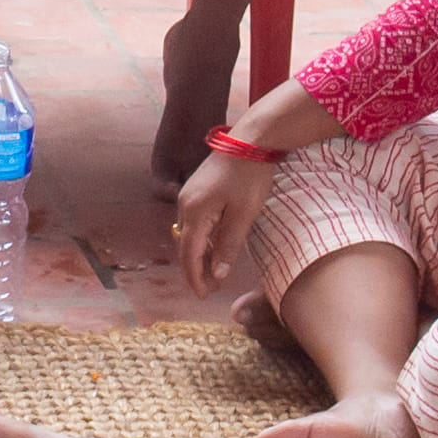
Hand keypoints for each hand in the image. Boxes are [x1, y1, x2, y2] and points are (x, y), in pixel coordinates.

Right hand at [173, 147, 280, 292]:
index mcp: (194, 212)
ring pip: (191, 235)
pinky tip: (217, 247)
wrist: (252, 140)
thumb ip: (229, 245)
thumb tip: (217, 274)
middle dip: (197, 269)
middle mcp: (185, 204)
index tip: (203, 297)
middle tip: (212, 289)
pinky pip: (196, 222)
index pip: (190, 254)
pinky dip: (204, 239)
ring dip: (201, 255)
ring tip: (217, 272)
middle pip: (186, 246)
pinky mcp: (198, 190)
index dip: (195, 278)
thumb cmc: (250, 176)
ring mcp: (190, 196)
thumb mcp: (243, 214)